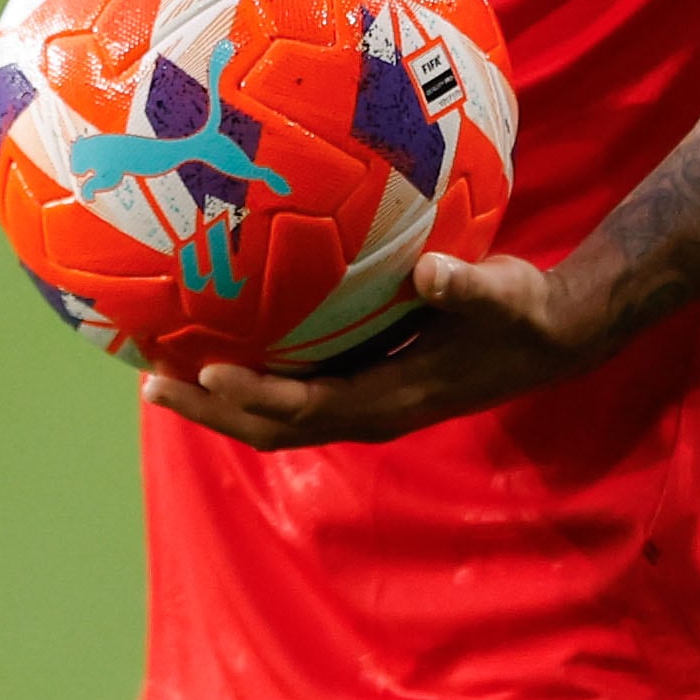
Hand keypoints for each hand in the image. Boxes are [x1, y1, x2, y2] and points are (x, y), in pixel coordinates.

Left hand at [142, 247, 600, 449]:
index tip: (204, 367)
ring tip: (161, 374)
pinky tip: (219, 343)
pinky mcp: (364, 385)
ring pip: (277, 418)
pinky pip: (294, 392)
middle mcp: (368, 413)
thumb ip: (466, 286)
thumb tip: (432, 271)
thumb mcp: (502, 293)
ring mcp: (364, 404)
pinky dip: (251, 380)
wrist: (551, 336)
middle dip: (211, 411)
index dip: (254, 395)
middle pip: (272, 428)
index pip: (307, 407)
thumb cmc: (522, 310)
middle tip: (148, 383)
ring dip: (220, 402)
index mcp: (392, 399)